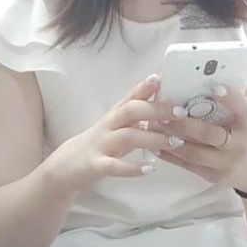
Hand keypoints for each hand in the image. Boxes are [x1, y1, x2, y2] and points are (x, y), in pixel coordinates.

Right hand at [45, 75, 184, 194]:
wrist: (65, 167)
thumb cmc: (100, 143)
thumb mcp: (119, 127)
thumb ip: (139, 118)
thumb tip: (167, 107)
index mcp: (116, 114)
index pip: (131, 95)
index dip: (147, 86)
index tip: (164, 77)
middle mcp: (108, 125)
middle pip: (131, 110)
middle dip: (156, 109)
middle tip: (181, 112)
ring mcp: (101, 144)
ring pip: (127, 136)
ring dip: (152, 138)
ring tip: (175, 142)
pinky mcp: (95, 165)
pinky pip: (114, 166)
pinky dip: (132, 168)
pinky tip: (149, 169)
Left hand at [148, 82, 246, 193]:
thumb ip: (240, 93)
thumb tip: (218, 70)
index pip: (242, 109)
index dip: (230, 98)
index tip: (213, 86)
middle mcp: (239, 145)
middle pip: (211, 134)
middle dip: (187, 123)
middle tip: (168, 110)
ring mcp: (225, 164)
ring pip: (195, 153)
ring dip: (173, 139)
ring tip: (155, 125)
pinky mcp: (212, 176)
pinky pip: (188, 166)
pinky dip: (171, 156)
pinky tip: (156, 145)